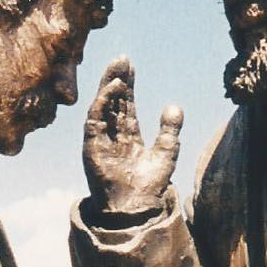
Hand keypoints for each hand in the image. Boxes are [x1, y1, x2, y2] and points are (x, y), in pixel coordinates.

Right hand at [83, 58, 182, 217]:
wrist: (135, 208)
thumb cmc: (149, 187)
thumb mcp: (166, 154)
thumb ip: (170, 130)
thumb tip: (173, 105)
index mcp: (128, 136)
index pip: (126, 104)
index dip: (128, 85)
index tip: (130, 65)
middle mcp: (113, 135)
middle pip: (113, 101)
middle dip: (117, 79)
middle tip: (122, 59)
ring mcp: (101, 140)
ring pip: (102, 106)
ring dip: (108, 85)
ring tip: (117, 67)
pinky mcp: (92, 145)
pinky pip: (95, 119)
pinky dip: (103, 101)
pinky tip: (114, 87)